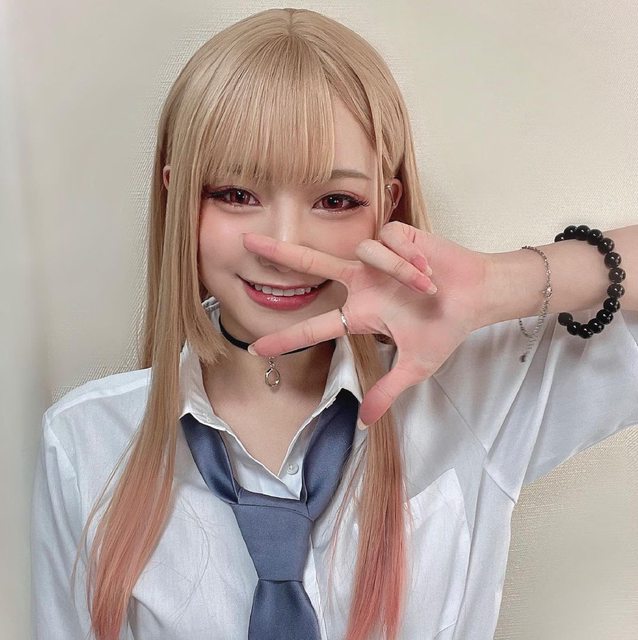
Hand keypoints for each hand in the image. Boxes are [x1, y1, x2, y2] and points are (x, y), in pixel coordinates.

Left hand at [241, 221, 489, 426]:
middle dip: (279, 251)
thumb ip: (386, 392)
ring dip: (401, 275)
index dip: (286, 338)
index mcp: (361, 313)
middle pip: (311, 264)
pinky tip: (428, 269)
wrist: (477, 296)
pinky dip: (410, 260)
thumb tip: (364, 424)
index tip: (256, 348)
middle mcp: (361, 283)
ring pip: (365, 254)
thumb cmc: (445, 328)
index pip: (316, 326)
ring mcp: (375, 260)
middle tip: (246, 240)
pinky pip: (388, 242)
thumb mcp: (415, 366)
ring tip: (427, 289)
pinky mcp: (395, 237)